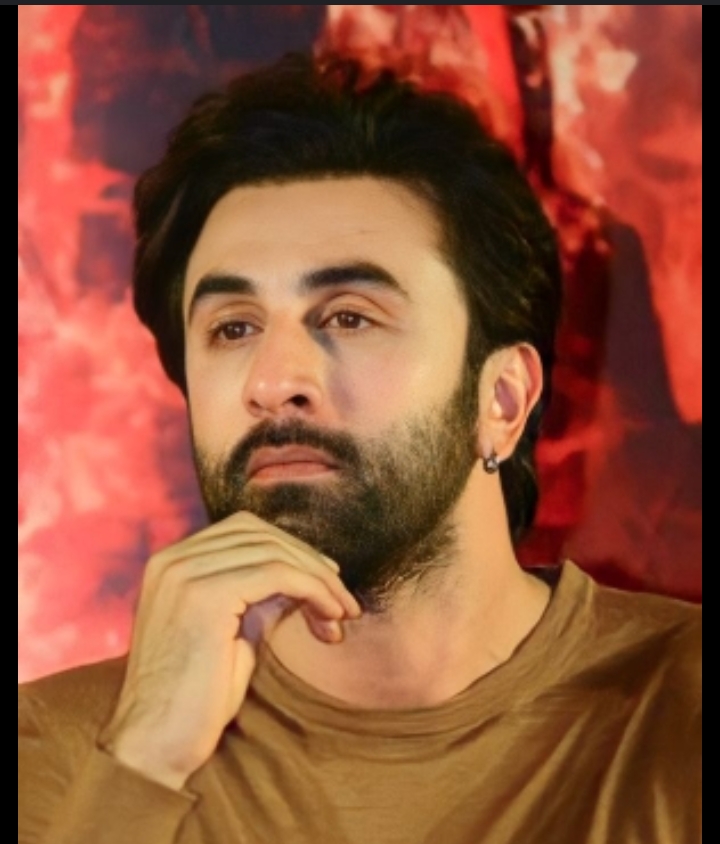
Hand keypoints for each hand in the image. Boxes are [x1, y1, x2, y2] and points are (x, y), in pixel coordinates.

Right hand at [100, 511, 360, 789]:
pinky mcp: (204, 595)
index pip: (244, 531)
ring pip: (273, 552)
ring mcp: (184, 573)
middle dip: (309, 562)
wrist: (155, 746)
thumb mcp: (232, 632)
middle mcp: (172, 559)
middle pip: (260, 535)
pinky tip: (330, 616)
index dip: (292, 551)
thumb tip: (304, 577)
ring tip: (342, 613)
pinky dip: (313, 589)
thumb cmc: (196, 698)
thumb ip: (258, 596)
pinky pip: (276, 573)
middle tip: (342, 600)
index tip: (326, 582)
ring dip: (319, 580)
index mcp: (171, 562)